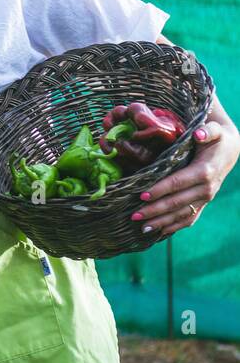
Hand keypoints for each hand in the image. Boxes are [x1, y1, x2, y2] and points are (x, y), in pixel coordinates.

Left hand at [133, 121, 239, 236]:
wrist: (229, 150)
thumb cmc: (216, 139)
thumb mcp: (215, 130)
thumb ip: (209, 131)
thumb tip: (199, 134)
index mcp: (205, 171)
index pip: (178, 183)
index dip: (160, 190)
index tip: (142, 195)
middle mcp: (206, 189)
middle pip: (177, 202)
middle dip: (155, 209)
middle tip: (134, 215)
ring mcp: (205, 199)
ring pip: (182, 214)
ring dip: (162, 222)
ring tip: (141, 227)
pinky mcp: (202, 203)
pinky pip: (189, 218)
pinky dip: (174, 226)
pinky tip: (158, 232)